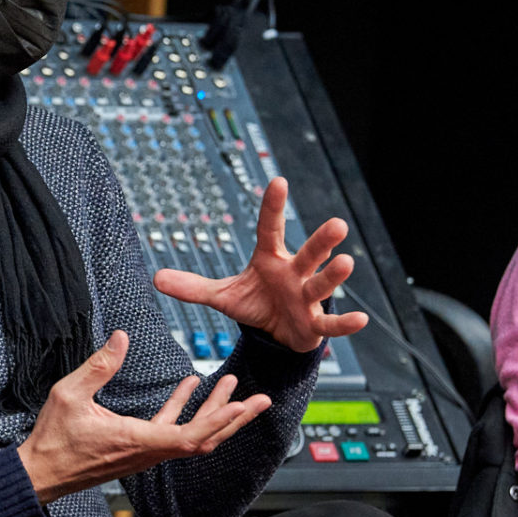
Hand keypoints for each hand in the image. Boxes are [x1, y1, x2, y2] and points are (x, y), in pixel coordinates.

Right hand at [16, 330, 271, 503]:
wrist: (41, 474)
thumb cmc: (53, 440)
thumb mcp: (69, 395)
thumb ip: (98, 366)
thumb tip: (121, 337)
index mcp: (137, 441)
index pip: (190, 436)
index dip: (218, 421)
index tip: (242, 405)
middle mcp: (148, 451)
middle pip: (203, 439)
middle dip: (234, 419)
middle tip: (260, 399)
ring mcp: (144, 452)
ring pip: (192, 436)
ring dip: (214, 413)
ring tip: (232, 387)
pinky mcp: (137, 448)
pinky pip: (171, 430)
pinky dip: (185, 410)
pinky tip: (189, 386)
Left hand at [153, 177, 367, 351]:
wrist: (277, 334)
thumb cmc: (257, 305)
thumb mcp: (223, 297)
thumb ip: (193, 287)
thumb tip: (156, 278)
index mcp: (270, 261)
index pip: (270, 229)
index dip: (273, 207)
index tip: (277, 181)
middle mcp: (294, 274)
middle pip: (308, 254)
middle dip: (321, 241)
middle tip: (337, 224)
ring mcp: (307, 298)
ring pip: (322, 284)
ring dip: (334, 276)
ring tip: (346, 261)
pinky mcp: (315, 324)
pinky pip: (332, 324)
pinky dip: (345, 324)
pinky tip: (361, 320)